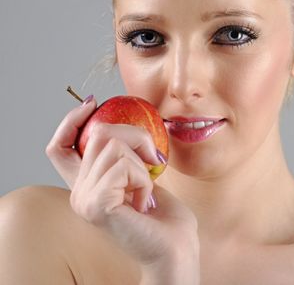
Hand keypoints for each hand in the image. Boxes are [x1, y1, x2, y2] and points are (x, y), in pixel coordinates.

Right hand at [46, 97, 199, 282]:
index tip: (93, 103)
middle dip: (137, 137)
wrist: (176, 248)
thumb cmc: (165, 216)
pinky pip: (124, 166)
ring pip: (113, 145)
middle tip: (154, 162)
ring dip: (143, 163)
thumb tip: (122, 122)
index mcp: (87, 185)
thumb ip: (125, 154)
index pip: (60, 146)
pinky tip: (145, 201)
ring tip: (146, 191)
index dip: (72, 121)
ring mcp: (84, 199)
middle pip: (98, 134)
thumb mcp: (143, 174)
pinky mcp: (96, 204)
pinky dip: (144, 178)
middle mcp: (79, 192)